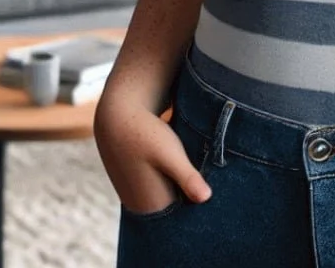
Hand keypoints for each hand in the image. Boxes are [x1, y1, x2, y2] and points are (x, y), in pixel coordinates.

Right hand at [94, 98, 211, 215]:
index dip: (200, 210)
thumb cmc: (144, 134)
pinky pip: (163, 187)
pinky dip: (174, 180)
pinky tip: (187, 164)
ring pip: (171, 196)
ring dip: (184, 187)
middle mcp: (143, 207)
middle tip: (217, 180)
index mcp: (151, 207)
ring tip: (203, 170)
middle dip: (193, 198)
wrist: (116, 116)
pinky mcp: (139, 182)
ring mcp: (139, 195)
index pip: (183, 219)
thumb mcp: (170, 153)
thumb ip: (187, 177)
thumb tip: (206, 198)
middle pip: (177, 209)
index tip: (218, 197)